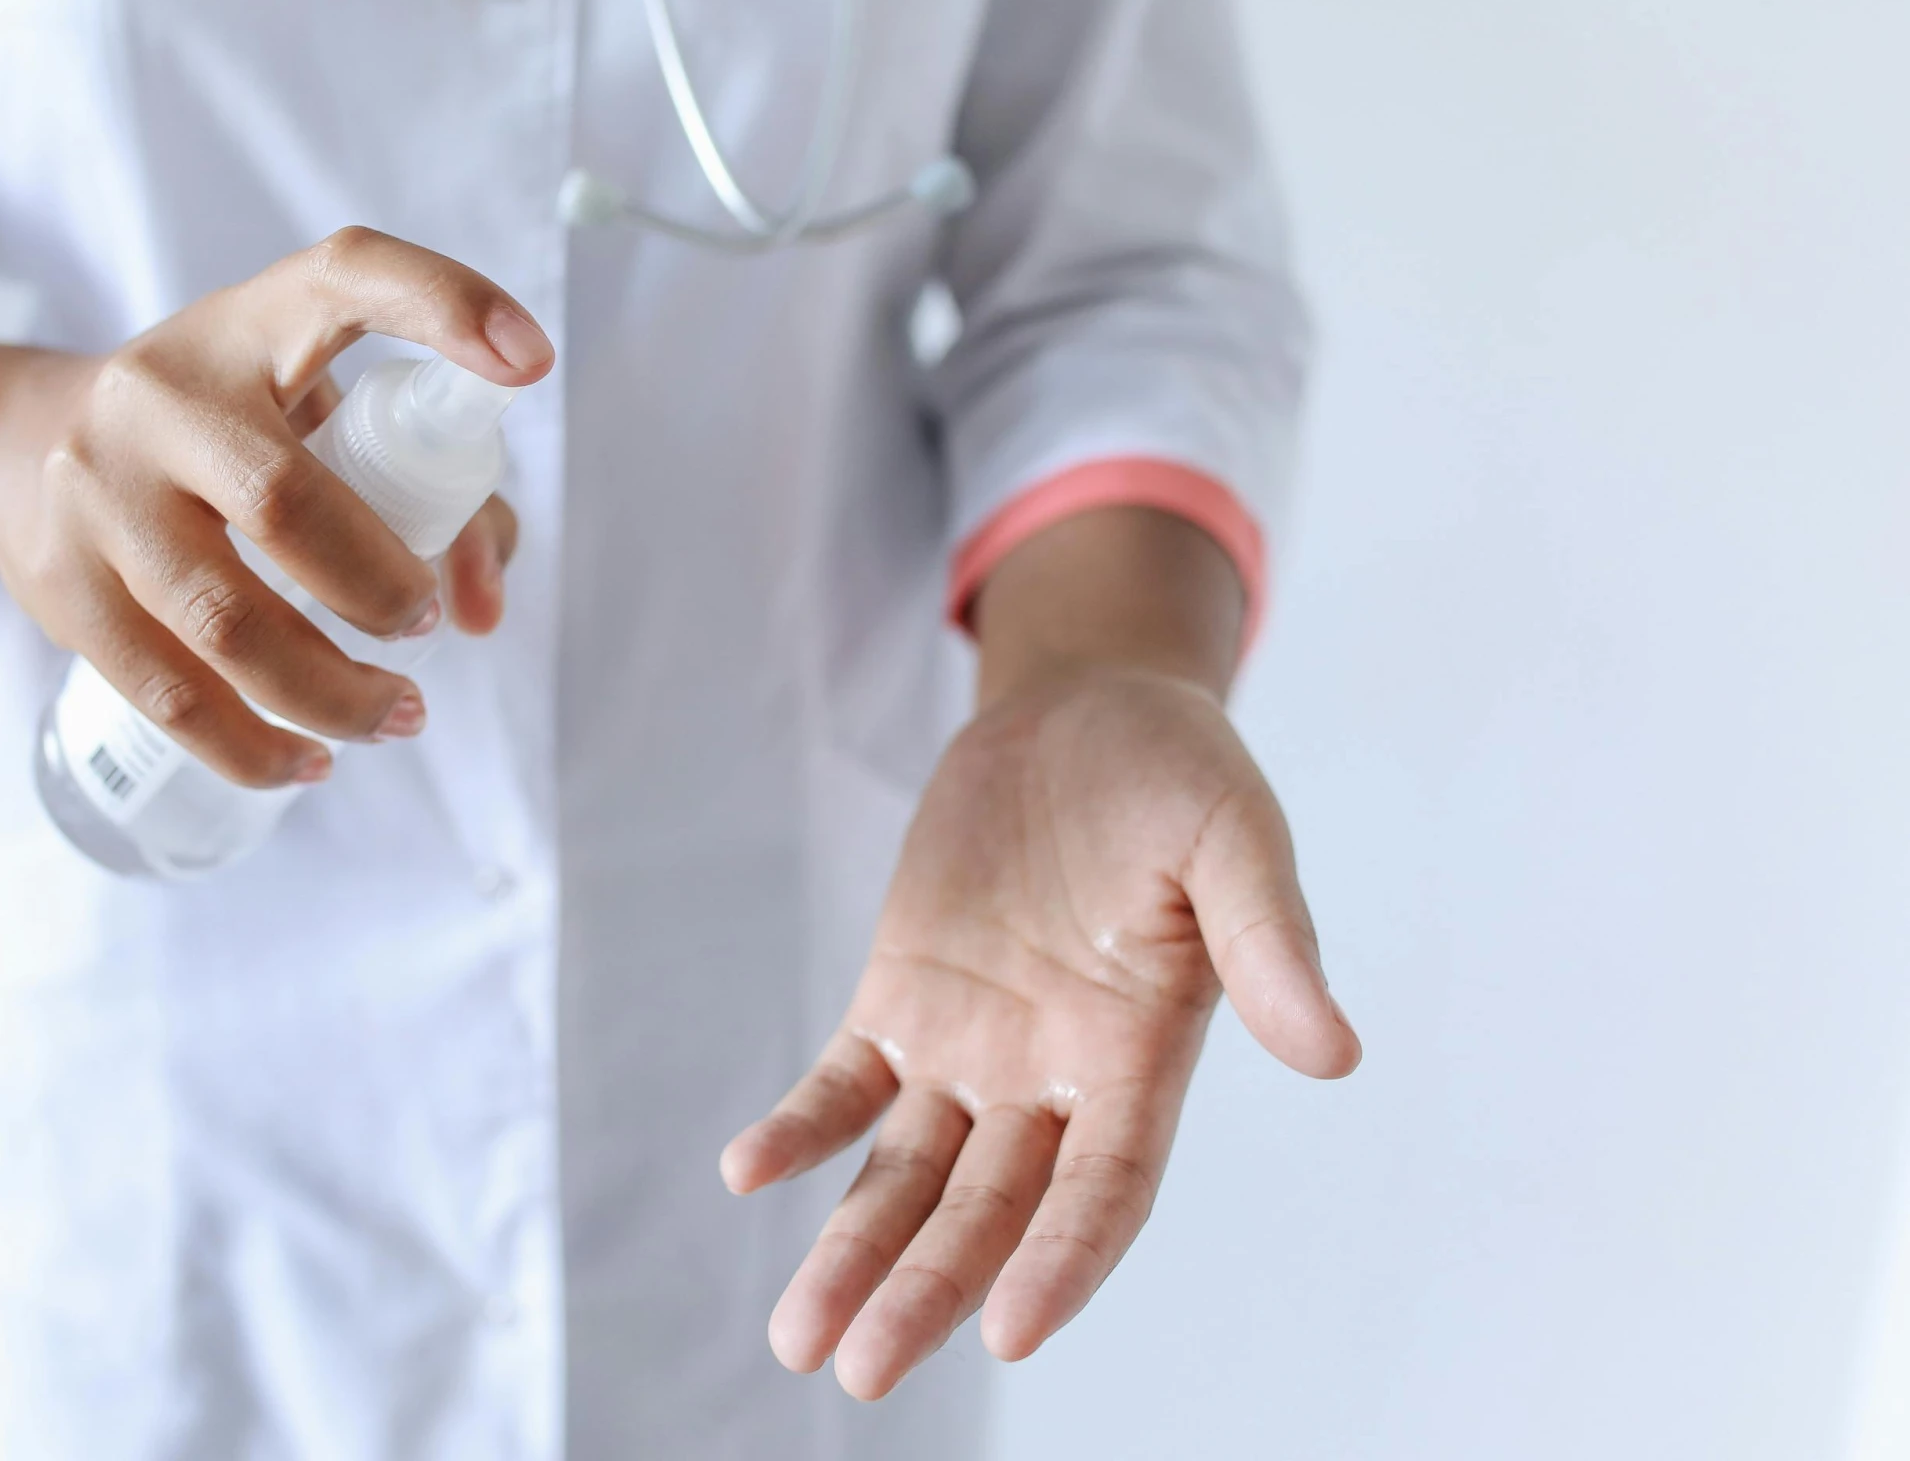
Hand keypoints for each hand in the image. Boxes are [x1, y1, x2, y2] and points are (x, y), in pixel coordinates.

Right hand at [0, 227, 551, 786]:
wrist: (26, 447)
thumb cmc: (227, 436)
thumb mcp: (318, 419)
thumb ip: (438, 494)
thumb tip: (483, 609)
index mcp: (249, 327)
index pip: (348, 275)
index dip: (445, 306)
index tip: (530, 362)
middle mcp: (161, 395)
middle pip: (285, 504)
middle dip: (380, 586)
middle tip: (425, 625)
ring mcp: (97, 491)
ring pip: (227, 624)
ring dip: (332, 695)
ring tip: (396, 718)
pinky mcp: (63, 585)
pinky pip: (168, 695)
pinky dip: (254, 747)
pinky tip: (308, 761)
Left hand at [721, 659, 1359, 1399]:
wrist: (1087, 710)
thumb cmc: (1179, 775)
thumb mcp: (1235, 838)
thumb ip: (1268, 941)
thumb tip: (1334, 1052)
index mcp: (1143, 1057)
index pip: (1105, 1188)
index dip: (1063, 1259)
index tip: (1010, 1329)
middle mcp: (1053, 1077)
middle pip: (988, 1211)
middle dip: (928, 1290)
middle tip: (861, 1371)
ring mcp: (971, 1044)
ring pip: (906, 1176)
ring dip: (854, 1253)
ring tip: (800, 1338)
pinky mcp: (901, 997)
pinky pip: (845, 1086)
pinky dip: (801, 1129)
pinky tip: (748, 1170)